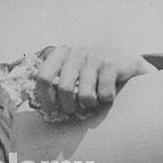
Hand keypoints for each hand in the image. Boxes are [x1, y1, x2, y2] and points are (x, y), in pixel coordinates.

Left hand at [34, 46, 154, 117]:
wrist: (127, 64)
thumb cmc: (94, 74)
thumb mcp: (73, 72)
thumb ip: (56, 83)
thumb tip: (35, 104)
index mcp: (62, 52)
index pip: (44, 76)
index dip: (45, 98)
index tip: (50, 112)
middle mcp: (76, 51)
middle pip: (64, 89)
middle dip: (68, 106)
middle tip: (73, 111)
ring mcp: (94, 55)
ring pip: (85, 95)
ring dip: (90, 105)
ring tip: (94, 101)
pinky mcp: (111, 63)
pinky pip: (104, 95)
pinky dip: (107, 100)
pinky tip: (109, 93)